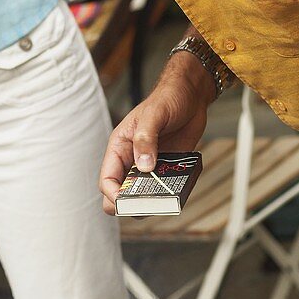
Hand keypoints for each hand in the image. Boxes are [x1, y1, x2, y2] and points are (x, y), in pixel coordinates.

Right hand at [99, 54, 213, 214]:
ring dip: (151, 200)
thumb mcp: (154, 116)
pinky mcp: (166, 168)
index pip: (107, 180)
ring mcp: (148, 166)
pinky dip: (168, 194)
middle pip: (120, 193)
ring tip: (164, 198)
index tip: (126, 202)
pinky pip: (163, 188)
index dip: (113, 195)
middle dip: (130, 203)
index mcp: (119, 147)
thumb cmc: (167, 98)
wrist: (191, 95)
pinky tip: (177, 191)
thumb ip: (146, 140)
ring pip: (141, 195)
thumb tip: (143, 167)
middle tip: (146, 203)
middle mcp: (131, 160)